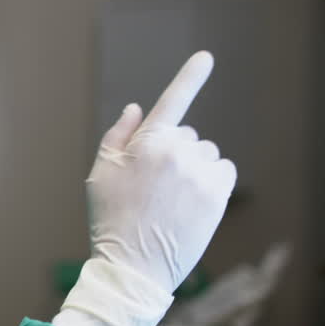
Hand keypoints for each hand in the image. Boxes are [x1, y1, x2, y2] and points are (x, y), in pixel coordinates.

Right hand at [52, 51, 236, 325]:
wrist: (132, 268)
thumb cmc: (111, 220)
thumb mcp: (99, 174)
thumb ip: (118, 136)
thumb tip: (137, 108)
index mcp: (146, 143)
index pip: (172, 101)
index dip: (190, 76)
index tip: (206, 56)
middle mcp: (176, 152)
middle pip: (187, 136)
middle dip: (175, 152)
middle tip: (154, 187)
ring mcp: (200, 174)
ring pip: (207, 154)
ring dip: (195, 167)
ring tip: (174, 199)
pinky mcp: (218, 196)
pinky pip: (225, 171)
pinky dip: (214, 180)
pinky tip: (194, 201)